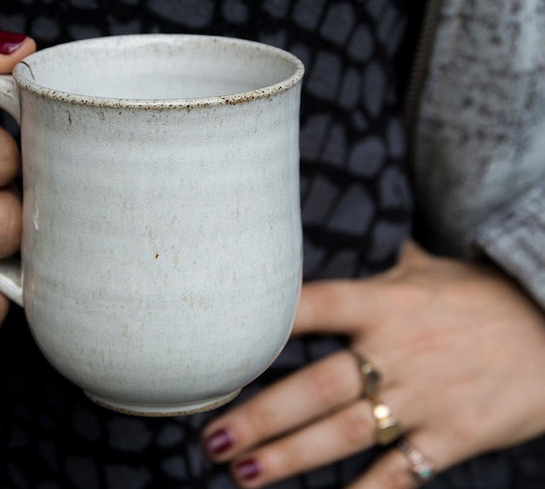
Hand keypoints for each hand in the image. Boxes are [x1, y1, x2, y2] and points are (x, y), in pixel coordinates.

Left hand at [202, 241, 544, 487]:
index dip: (269, 320)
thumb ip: (386, 264)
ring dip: (291, 456)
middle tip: (213, 437)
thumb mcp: (431, 271)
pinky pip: (402, 472)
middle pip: (317, 386)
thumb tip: (359, 234)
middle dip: (262, 415)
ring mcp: (424, 397)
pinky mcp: (453, 436)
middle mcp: (397, 350)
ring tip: (241, 473)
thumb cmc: (485, 299)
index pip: (315, 305)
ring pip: (345, 431)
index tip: (221, 340)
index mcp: (385, 304)